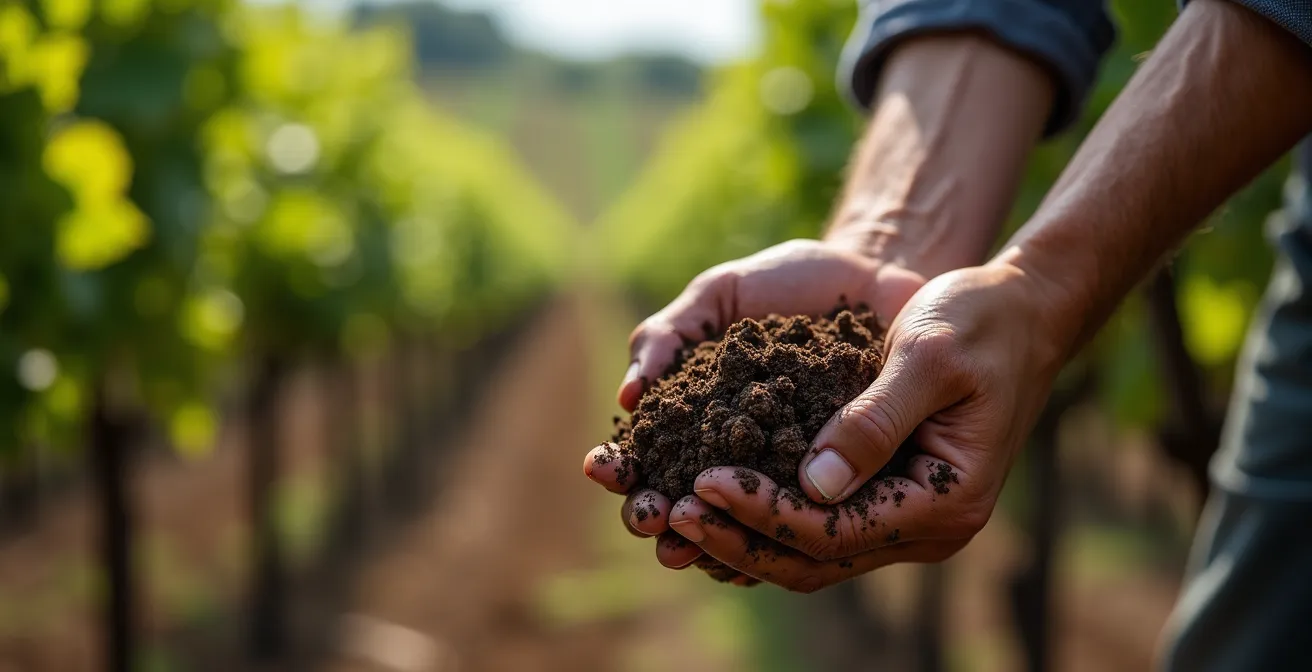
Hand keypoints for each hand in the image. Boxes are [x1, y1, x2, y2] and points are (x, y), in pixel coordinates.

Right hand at [583, 239, 927, 577]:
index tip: (605, 467)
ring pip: (736, 525)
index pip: (645, 453)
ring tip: (688, 547)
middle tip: (651, 517)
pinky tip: (755, 551)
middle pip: (680, 501)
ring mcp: (783, 474)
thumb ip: (670, 334)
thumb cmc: (788, 284)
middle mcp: (733, 455)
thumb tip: (627, 399)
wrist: (875, 275)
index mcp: (694, 414)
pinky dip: (775, 543)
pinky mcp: (838, 483)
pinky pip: (803, 525)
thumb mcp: (720, 294)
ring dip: (706, 542)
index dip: (621, 466)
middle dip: (655, 516)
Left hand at [661, 262, 1071, 590]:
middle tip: (669, 513)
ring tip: (675, 513)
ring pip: (812, 553)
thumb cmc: (978, 320)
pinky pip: (821, 525)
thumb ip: (873, 421)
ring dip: (745, 536)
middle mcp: (928, 526)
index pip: (834, 530)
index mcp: (944, 500)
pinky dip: (767, 517)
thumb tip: (812, 486)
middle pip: (815, 558)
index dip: (762, 512)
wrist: (1021, 312)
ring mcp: (910, 518)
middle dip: (739, 538)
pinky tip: (715, 499)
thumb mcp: (927, 356)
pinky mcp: (891, 496)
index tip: (699, 481)